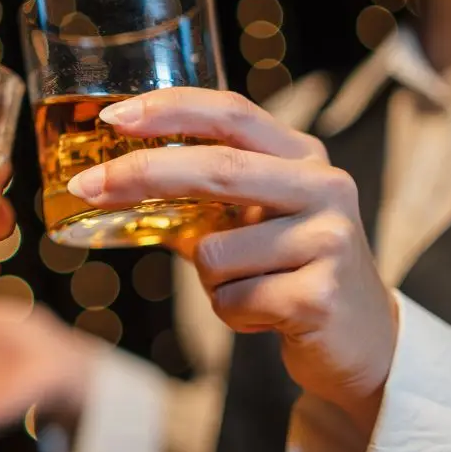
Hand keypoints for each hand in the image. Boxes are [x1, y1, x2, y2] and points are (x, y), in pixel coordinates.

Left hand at [67, 88, 397, 430]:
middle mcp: (323, 187)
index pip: (232, 113)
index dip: (171, 109)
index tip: (113, 115)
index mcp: (302, 158)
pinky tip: (269, 315)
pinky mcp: (321, 295)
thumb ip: (205, 197)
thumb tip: (115, 183)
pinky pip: (231, 300)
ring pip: (213, 253)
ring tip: (251, 288)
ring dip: (209, 281)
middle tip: (85, 186)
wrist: (365, 343)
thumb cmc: (292, 271)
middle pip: (216, 169)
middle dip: (142, 176)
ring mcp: (329, 240)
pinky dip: (233, 313)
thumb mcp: (257, 220)